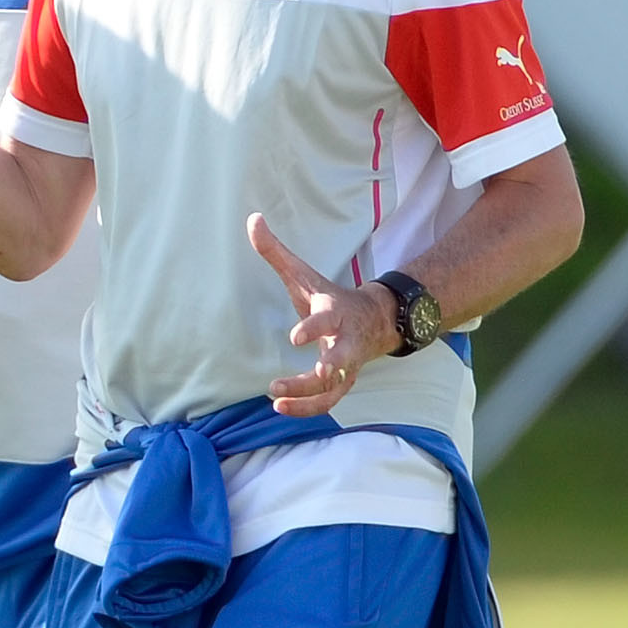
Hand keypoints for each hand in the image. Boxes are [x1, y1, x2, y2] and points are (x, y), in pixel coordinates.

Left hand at [250, 212, 397, 415]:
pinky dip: (308, 408)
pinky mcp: (345, 382)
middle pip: (340, 360)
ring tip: (276, 399)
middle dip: (323, 372)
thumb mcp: (304, 274)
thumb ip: (276, 252)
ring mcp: (348, 364)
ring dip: (307, 398)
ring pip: (334, 388)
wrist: (376, 320)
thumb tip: (252, 219)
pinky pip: (329, 401)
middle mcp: (345, 340)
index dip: (312, 327)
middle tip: (294, 381)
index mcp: (335, 312)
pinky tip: (281, 407)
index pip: (325, 319)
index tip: (294, 338)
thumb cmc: (330, 297)